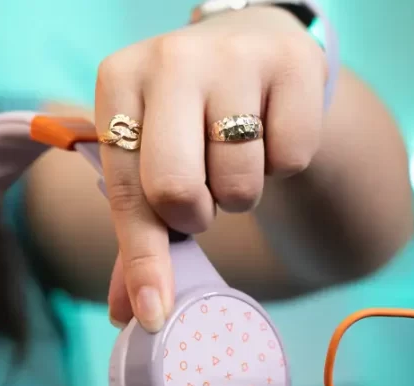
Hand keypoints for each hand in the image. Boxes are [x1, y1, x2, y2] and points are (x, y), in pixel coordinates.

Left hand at [96, 7, 326, 330]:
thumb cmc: (187, 117)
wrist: (253, 43)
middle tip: (201, 202)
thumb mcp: (149, 157)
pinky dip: (282, 166)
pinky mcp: (294, 65)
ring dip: (239, 192)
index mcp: (119, 81)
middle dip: (193, 217)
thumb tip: (132, 314)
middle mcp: (171, 60)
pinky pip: (292, 160)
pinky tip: (269, 133)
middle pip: (175, 188)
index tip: (154, 313)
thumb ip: (137, 232)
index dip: (142, 258)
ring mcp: (234, 58)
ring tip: (232, 156)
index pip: (125, 190)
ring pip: (240, 182)